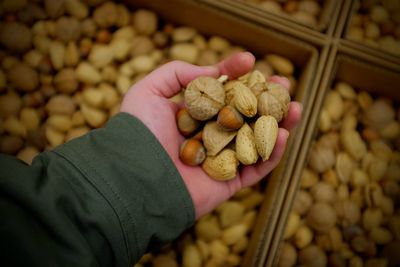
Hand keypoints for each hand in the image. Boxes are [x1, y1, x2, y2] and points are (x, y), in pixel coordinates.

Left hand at [121, 52, 301, 218]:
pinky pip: (257, 168)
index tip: (249, 60)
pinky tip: (284, 133)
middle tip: (283, 82)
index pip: (220, 91)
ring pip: (256, 140)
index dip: (235, 74)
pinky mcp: (228, 182)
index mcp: (192, 115)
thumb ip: (178, 73)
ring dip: (278, 123)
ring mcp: (220, 159)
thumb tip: (213, 73)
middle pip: (244, 114)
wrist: (134, 177)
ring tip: (295, 105)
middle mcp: (209, 136)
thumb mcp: (148, 90)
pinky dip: (273, 152)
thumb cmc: (139, 132)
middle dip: (265, 98)